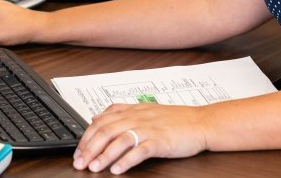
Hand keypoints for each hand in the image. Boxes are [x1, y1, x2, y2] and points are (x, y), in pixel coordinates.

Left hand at [73, 103, 210, 173]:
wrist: (202, 122)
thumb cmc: (176, 119)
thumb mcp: (146, 110)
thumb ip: (121, 112)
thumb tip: (96, 116)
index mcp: (133, 111)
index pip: (101, 121)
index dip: (86, 137)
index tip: (78, 152)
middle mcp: (138, 118)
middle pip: (106, 131)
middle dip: (89, 148)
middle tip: (80, 163)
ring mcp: (150, 129)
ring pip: (120, 140)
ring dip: (104, 155)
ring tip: (94, 168)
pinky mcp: (161, 141)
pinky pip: (140, 151)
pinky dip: (126, 161)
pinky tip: (118, 170)